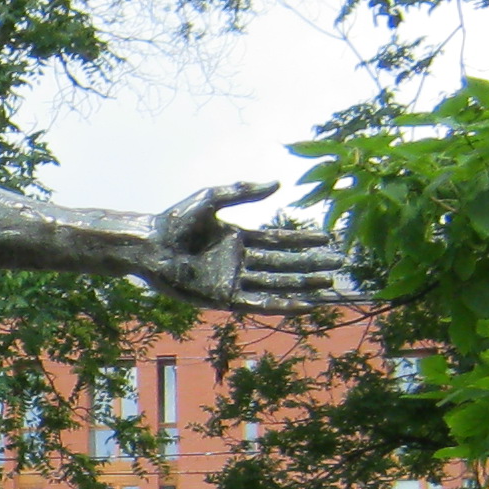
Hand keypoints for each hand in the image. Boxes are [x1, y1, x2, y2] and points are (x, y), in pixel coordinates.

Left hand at [151, 181, 361, 311]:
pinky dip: (279, 304)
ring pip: (275, 284)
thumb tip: (278, 184)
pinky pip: (257, 302)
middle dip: (311, 266)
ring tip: (327, 287)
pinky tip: (300, 304)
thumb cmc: (175, 220)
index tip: (328, 239)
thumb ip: (244, 191)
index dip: (304, 241)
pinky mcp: (223, 297)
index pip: (280, 241)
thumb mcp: (212, 198)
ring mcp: (233, 280)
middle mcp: (240, 261)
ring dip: (302, 287)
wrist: (151, 244)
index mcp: (239, 238)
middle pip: (284, 264)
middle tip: (337, 266)